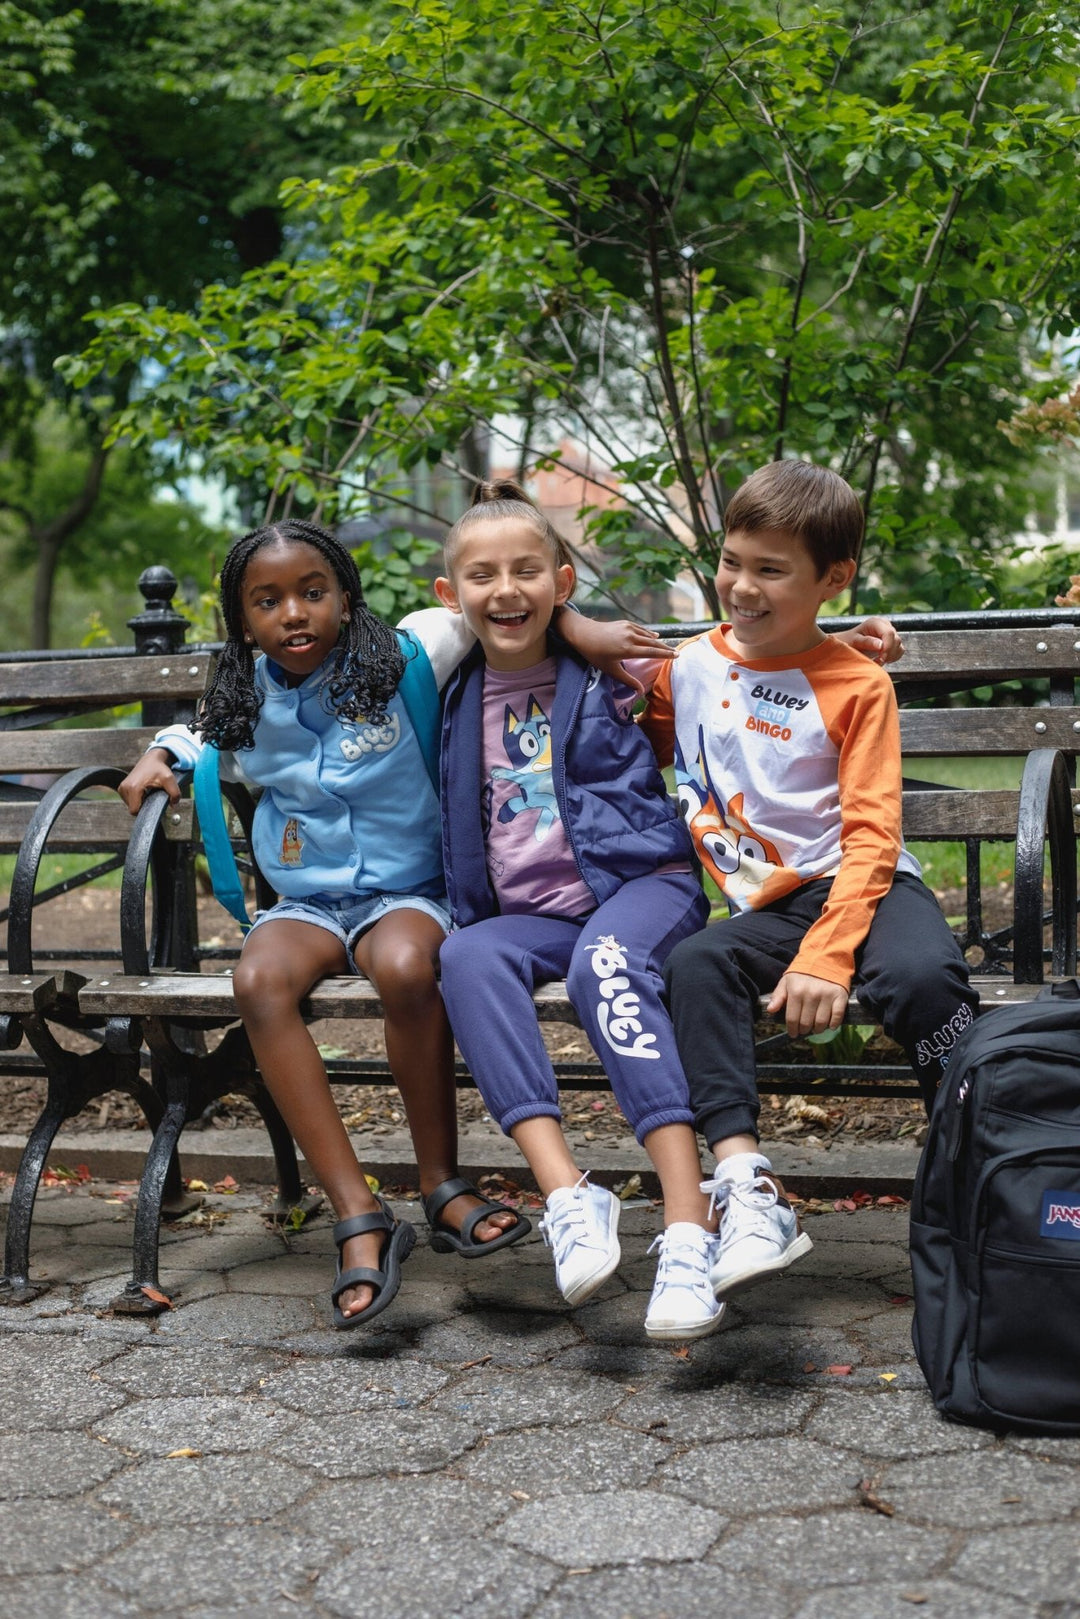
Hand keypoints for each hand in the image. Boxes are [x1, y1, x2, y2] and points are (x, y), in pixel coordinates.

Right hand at [119, 749, 180, 814]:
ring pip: (130, 805)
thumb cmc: (159, 768)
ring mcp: (122, 788)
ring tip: (148, 793)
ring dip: (140, 802)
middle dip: (143, 806)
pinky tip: (143, 792)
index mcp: (133, 788)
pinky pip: (129, 800)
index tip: (153, 804)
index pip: (135, 810)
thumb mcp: (169, 779)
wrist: (152, 759)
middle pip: (132, 809)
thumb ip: (175, 793)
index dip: (145, 810)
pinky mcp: (122, 788)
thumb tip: (173, 804)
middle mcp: (125, 788)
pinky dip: (136, 799)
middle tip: (152, 797)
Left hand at [555, 611, 675, 694]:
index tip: (677, 656)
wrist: (583, 633)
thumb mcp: (610, 670)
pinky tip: (654, 636)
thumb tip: (640, 691)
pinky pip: (641, 629)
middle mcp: (631, 637)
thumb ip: (627, 680)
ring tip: (667, 647)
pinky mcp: (625, 623)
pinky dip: (649, 634)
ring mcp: (628, 628)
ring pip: (648, 636)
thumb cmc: (595, 654)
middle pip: (653, 644)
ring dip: (658, 642)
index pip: (652, 653)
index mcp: (628, 649)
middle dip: (665, 648)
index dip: (665, 655)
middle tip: (676, 652)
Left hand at [767, 971, 848, 1038]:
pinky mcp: (840, 996)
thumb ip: (778, 996)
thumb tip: (771, 1010)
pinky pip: (837, 1016)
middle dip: (804, 1030)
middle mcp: (811, 994)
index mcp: (796, 991)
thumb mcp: (787, 980)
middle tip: (804, 1029)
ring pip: (821, 1023)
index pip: (792, 1019)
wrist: (825, 958)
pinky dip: (833, 1024)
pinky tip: (829, 1025)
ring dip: (817, 1029)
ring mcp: (827, 995)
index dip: (792, 1029)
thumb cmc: (803, 973)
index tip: (793, 1033)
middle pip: (806, 1023)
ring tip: (815, 1028)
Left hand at [838, 615, 903, 665]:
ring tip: (876, 661)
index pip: (889, 633)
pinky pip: (899, 650)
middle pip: (896, 640)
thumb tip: (881, 645)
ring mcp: (890, 632)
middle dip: (888, 654)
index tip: (880, 659)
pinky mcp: (892, 641)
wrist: (847, 644)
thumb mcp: (854, 642)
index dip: (887, 647)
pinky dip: (892, 657)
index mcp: (875, 622)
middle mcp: (885, 625)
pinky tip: (881, 659)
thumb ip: (866, 642)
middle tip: (876, 662)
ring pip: (899, 646)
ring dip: (890, 657)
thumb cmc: (848, 642)